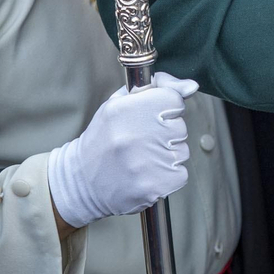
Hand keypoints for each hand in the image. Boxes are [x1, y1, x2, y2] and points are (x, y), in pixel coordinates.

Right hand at [47, 72, 199, 228]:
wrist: (81, 181)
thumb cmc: (104, 137)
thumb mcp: (120, 102)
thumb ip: (159, 87)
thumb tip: (192, 86)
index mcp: (126, 109)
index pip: (174, 99)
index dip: (167, 108)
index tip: (153, 116)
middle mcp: (136, 135)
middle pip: (180, 127)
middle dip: (167, 132)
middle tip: (144, 140)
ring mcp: (145, 163)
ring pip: (181, 151)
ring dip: (168, 154)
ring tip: (143, 158)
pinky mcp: (154, 187)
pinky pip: (180, 174)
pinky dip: (169, 175)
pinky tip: (148, 173)